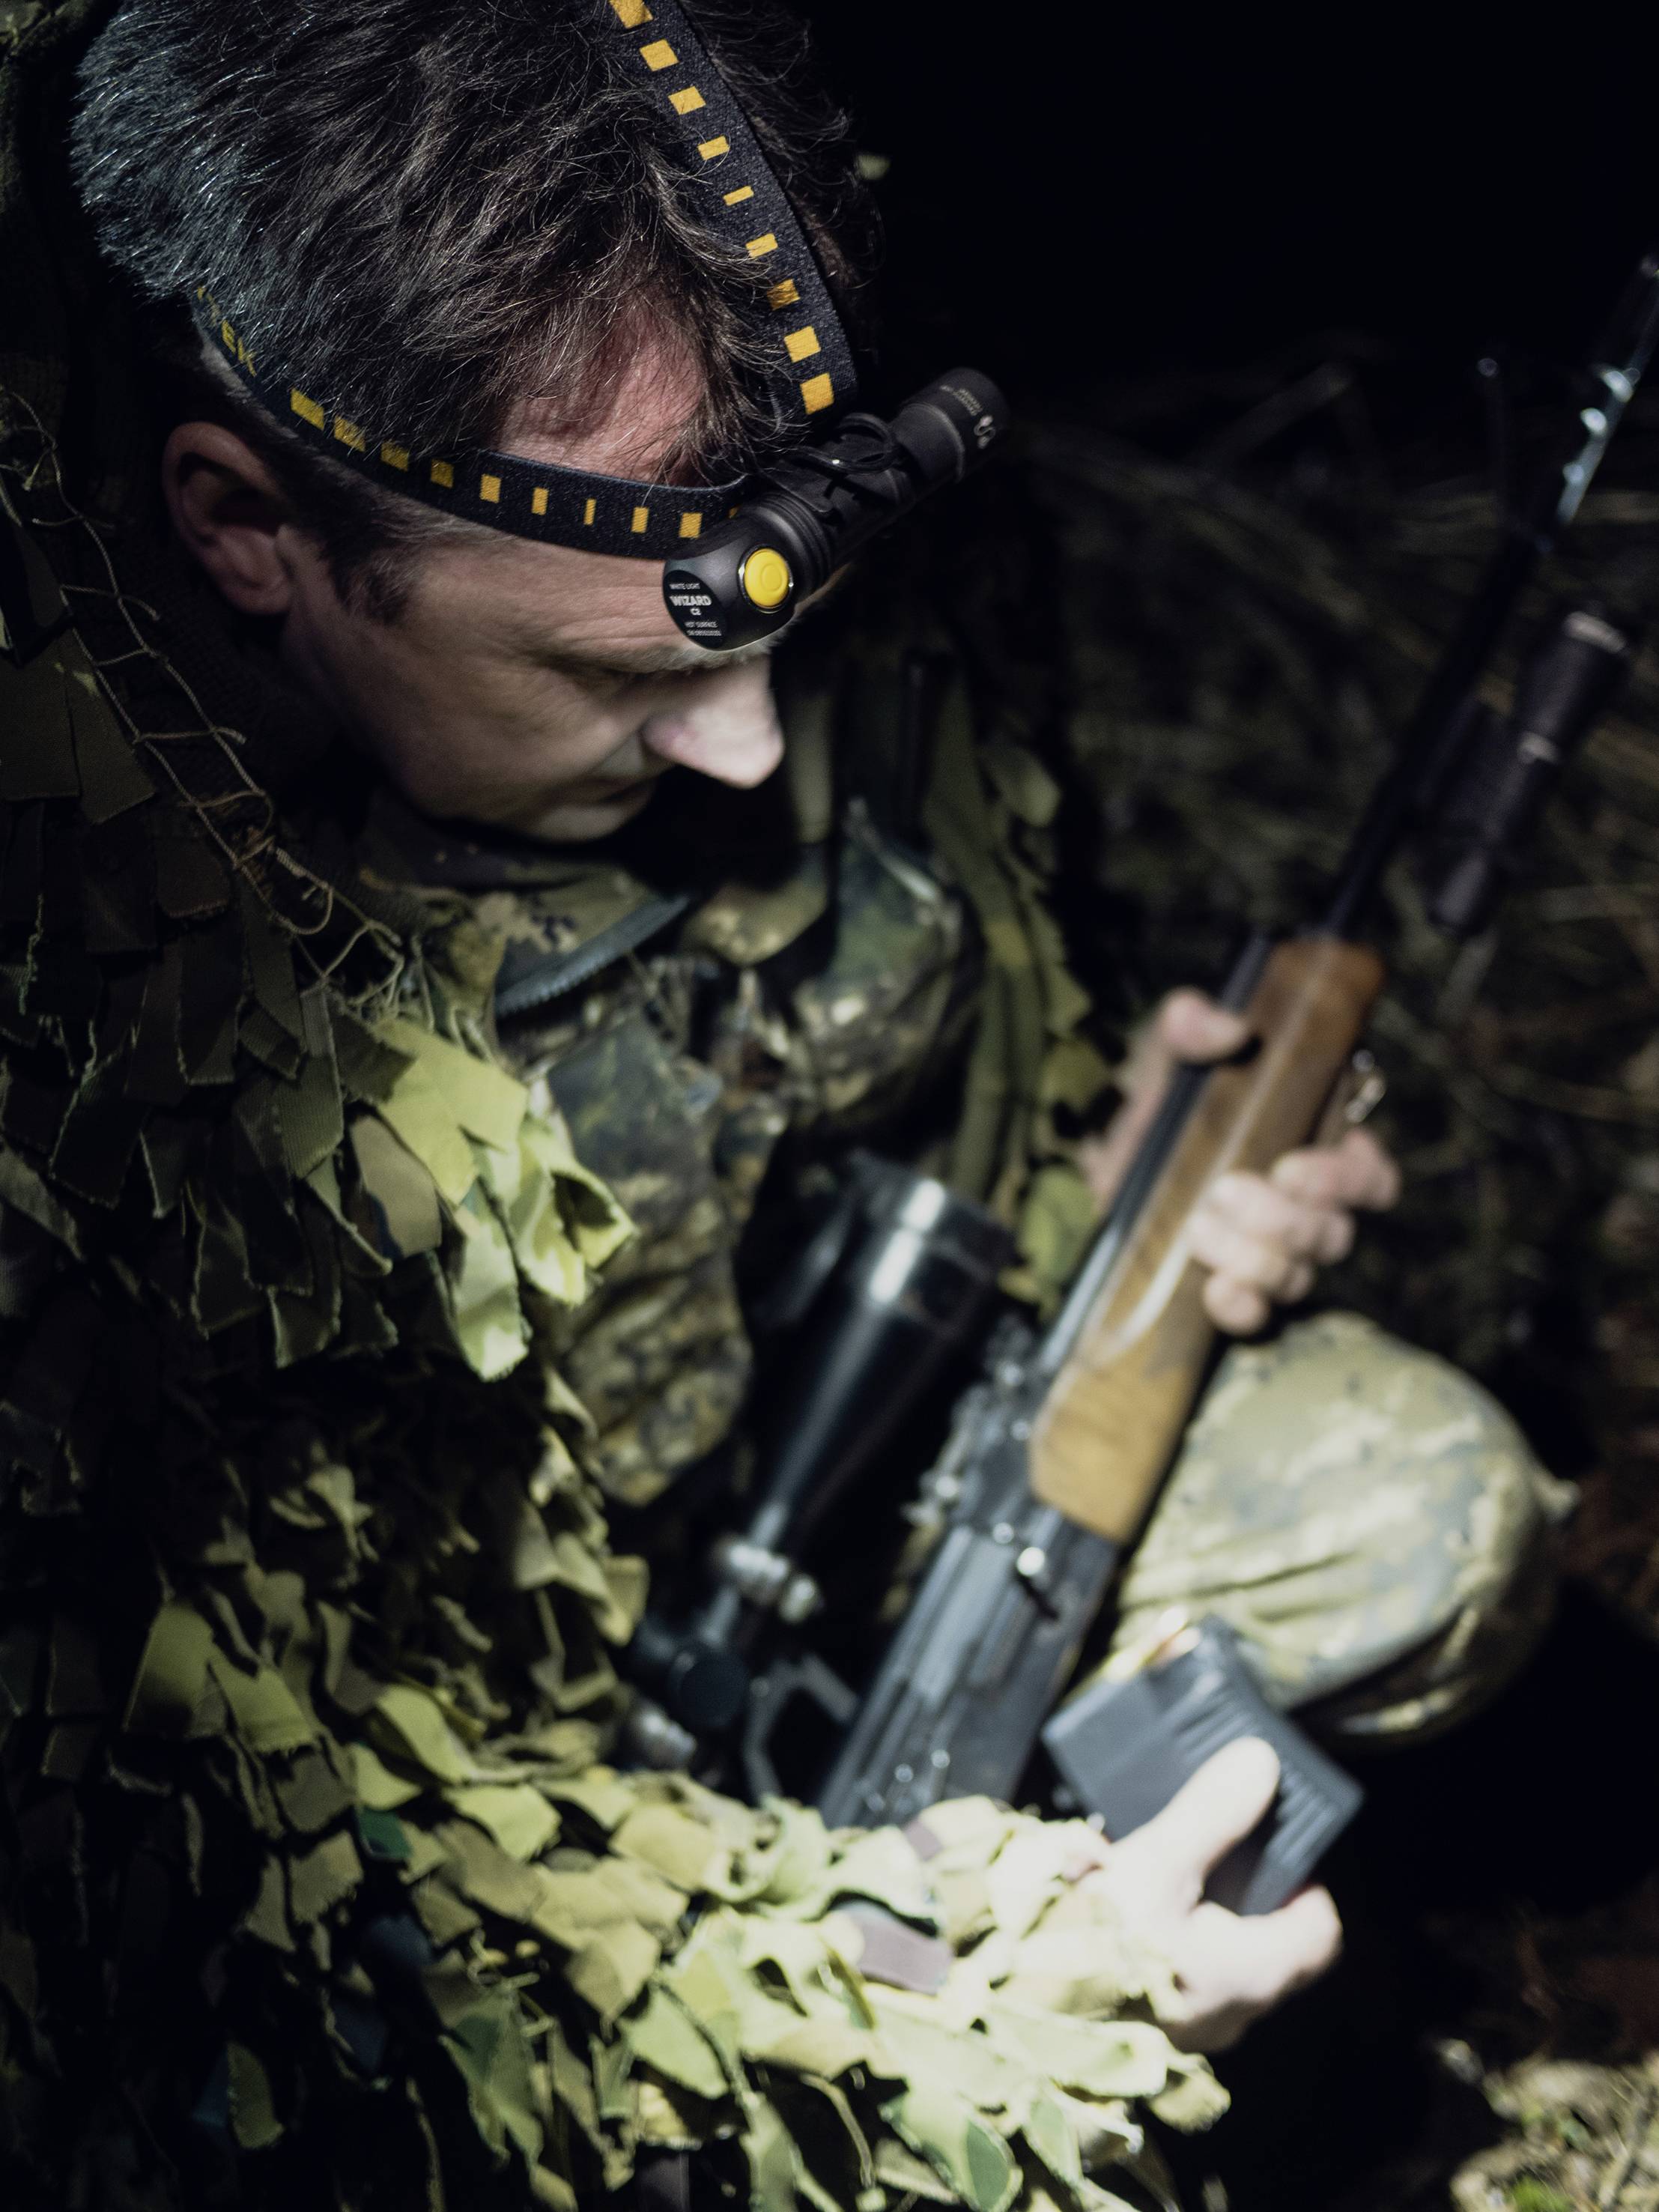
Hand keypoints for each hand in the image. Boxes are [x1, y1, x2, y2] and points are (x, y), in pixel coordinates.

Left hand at [1078, 989, 1399, 1335]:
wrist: (1088, 1151)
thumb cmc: (1148, 1095)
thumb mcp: (1162, 1051)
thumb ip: (1190, 1025)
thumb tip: (1227, 1029)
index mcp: (1308, 1146)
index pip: (1370, 1178)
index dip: (1354, 1179)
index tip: (1296, 1165)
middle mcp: (1301, 1206)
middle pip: (1332, 1231)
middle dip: (1283, 1217)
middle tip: (1224, 1188)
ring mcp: (1267, 1251)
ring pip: (1297, 1273)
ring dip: (1252, 1253)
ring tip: (1197, 1223)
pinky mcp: (1227, 1286)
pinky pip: (1258, 1316)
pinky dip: (1243, 1306)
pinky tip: (1215, 1288)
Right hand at [1079, 1738, 1342, 2051]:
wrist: (1015, 2007)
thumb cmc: (1097, 1942)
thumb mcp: (1155, 1862)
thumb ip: (1211, 1813)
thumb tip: (1260, 1762)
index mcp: (1253, 1974)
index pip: (1320, 1931)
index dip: (1306, 1882)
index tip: (1273, 1845)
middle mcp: (1233, 2013)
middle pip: (1272, 1949)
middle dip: (1249, 1899)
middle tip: (1212, 1854)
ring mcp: (1191, 2030)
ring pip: (1224, 1967)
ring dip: (1205, 1923)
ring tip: (1163, 1878)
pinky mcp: (1149, 2032)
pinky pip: (1181, 1982)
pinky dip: (1171, 1947)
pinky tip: (1129, 1916)